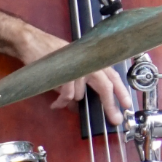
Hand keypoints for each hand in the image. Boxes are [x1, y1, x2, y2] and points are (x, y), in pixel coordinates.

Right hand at [14, 23, 135, 125]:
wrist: (33, 43)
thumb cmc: (52, 56)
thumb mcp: (72, 68)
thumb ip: (81, 84)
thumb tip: (83, 105)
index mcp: (93, 60)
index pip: (113, 75)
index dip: (122, 90)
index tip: (128, 104)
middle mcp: (88, 62)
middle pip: (105, 86)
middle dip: (110, 104)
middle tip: (115, 119)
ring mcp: (76, 66)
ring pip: (80, 94)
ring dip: (70, 100)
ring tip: (60, 100)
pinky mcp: (64, 72)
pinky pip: (67, 95)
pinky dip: (61, 101)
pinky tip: (55, 103)